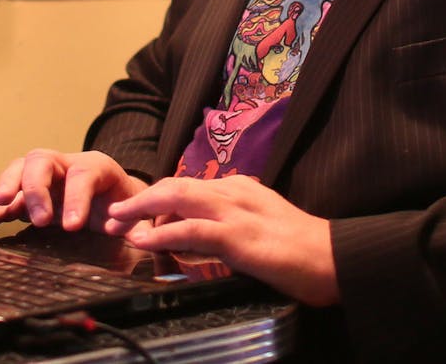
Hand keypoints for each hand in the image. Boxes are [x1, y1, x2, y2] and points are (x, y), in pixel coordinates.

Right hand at [0, 149, 149, 232]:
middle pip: (43, 162)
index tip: (72, 224)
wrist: (118, 201)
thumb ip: (134, 222)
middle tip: (40, 218)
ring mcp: (44, 179)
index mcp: (97, 167)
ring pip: (20, 170)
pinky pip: (6, 199)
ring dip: (8, 186)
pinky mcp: (28, 197)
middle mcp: (66, 166)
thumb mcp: (138, 213)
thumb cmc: (126, 206)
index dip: (76, 197)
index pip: (83, 174)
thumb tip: (120, 227)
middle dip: (38, 187)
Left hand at [104, 175, 338, 306]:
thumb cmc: (300, 251)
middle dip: (140, 199)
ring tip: (115, 223)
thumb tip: (198, 241)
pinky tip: (143, 240)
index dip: (156, 198)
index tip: (133, 213)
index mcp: (239, 188)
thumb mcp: (258, 228)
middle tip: (112, 215)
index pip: (187, 186)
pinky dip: (161, 233)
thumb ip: (229, 228)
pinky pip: (189, 230)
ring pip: (175, 199)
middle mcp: (233, 192)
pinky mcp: (236, 236)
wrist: (333, 259)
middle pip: (174, 186)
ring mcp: (234, 211)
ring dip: (140, 211)